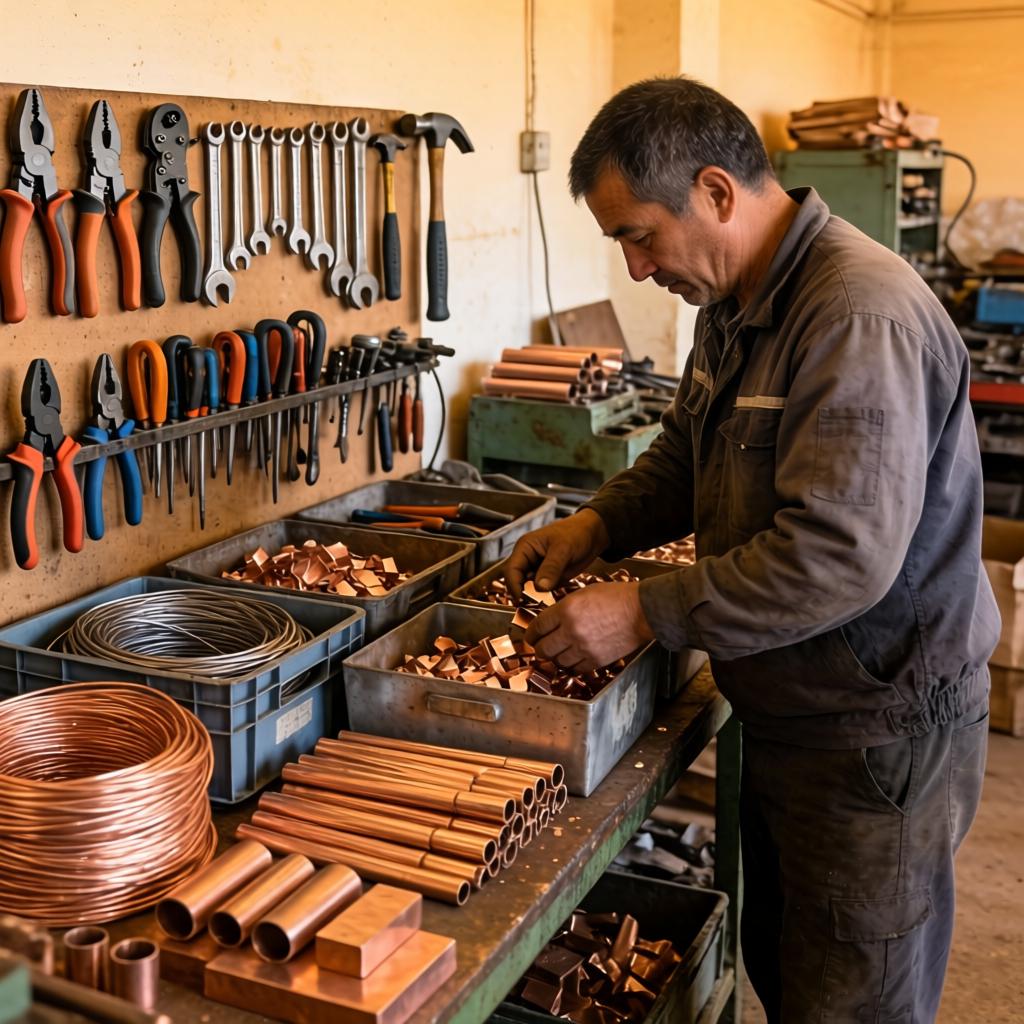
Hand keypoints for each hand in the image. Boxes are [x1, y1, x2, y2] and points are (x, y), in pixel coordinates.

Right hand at [506, 509, 610, 602]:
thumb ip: (551, 568)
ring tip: (542, 606)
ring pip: (528, 589)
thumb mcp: (563, 548)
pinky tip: (550, 603)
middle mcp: (528, 560)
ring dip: (533, 599)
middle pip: (516, 582)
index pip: (511, 570)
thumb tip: (540, 587)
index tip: (521, 600)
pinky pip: (541, 592)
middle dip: (522, 595)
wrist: (593, 535)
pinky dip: (544, 599)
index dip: (514, 586)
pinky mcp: (548, 578)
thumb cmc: (576, 532)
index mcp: (525, 548)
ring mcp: (538, 570)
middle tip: (531, 608)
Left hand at [525, 581, 654, 673]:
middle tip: (540, 646)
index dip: (530, 633)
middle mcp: (571, 630)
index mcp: (566, 609)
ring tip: (558, 653)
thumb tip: (550, 620)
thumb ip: (564, 607)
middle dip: (539, 648)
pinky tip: (572, 659)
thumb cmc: (616, 597)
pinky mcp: (596, 660)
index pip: (537, 627)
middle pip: (543, 648)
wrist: (641, 610)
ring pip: (557, 661)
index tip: (531, 636)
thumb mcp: (583, 593)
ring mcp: (583, 647)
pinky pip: (575, 669)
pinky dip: (571, 665)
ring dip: (555, 658)